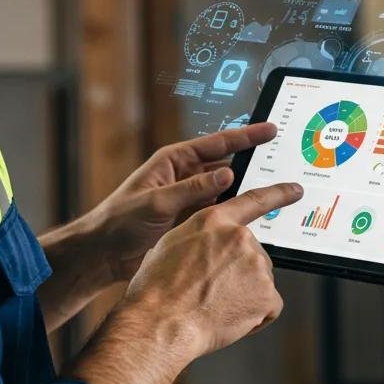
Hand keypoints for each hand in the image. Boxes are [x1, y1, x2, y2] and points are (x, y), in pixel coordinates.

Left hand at [88, 122, 279, 283]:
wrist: (103, 254)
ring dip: (246, 191)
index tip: (269, 130)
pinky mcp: (190, 220)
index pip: (216, 144)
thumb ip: (192, 189)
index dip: (245, 136)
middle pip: (226, 165)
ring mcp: (189, 199)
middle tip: (281, 159)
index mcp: (173, 161)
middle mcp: (184, 177)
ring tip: (274, 190)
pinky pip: (219, 213)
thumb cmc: (117, 222)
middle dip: (253, 162)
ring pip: (226, 191)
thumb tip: (226, 174)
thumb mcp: (156, 202)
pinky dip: (235, 214)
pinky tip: (253, 218)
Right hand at [120, 181, 304, 359]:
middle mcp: (240, 238)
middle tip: (213, 290)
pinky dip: (255, 315)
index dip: (278, 194)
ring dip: (245, 294)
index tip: (296, 190)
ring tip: (215, 306)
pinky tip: (230, 318)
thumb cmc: (157, 289)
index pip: (254, 200)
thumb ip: (200, 237)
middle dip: (239, 272)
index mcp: (215, 221)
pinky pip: (269, 306)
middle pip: (253, 255)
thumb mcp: (171, 244)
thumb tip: (209, 245)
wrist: (161, 322)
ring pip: (259, 281)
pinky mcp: (267, 295)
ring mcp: (256, 266)